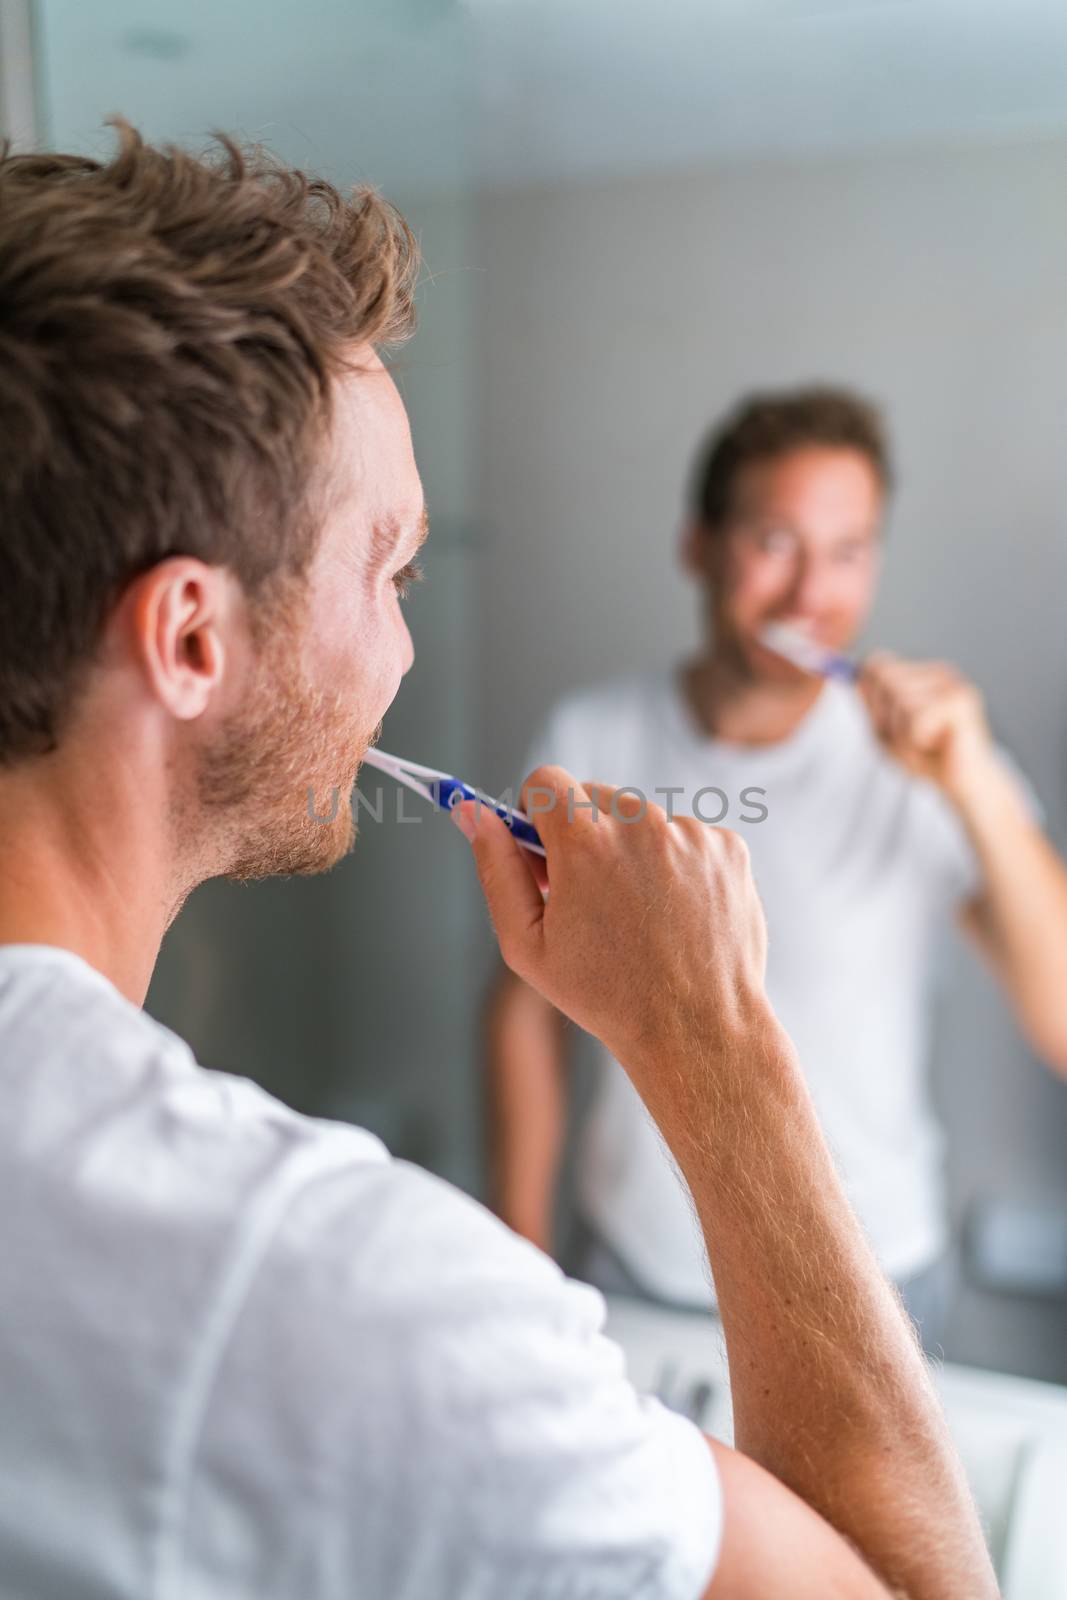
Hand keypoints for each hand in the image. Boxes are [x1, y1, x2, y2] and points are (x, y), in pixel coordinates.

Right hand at [453, 766, 775, 1122]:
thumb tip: (472, 814)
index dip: (535, 813)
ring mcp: (691, 835)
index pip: (545, 781)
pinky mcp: (728, 848)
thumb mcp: (527, 944)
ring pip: (643, 820)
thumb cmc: (607, 996)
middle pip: (594, 797)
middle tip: (587, 893)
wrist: (697, 1030)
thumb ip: (496, 868)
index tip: (543, 848)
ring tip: (639, 915)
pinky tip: (676, 915)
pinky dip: (677, 865)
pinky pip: (687, 837)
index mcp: (586, 843)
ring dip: (632, 851)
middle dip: (583, 834)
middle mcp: (642, 825)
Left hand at [858, 651, 994, 802]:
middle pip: (885, 678)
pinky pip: (917, 717)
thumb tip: (855, 676)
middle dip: (885, 718)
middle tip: (908, 740)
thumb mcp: (884, 732)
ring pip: (900, 699)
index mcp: (920, 674)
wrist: (962, 785)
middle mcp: (937, 672)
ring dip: (902, 735)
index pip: (877, 664)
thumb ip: (870, 704)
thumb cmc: (925, 758)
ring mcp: (952, 683)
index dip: (871, 698)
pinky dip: (916, 741)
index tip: (883, 723)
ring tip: (923, 746)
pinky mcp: (962, 699)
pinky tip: (936, 747)